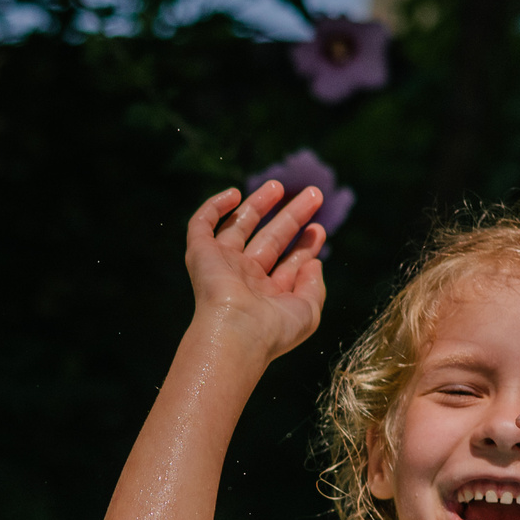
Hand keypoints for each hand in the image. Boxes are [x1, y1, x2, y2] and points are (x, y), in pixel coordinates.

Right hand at [183, 181, 326, 362]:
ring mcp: (223, 265)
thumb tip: (314, 262)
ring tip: (279, 185)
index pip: (288, 263)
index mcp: (268, 295)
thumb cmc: (273, 330)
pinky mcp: (200, 254)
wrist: (236, 334)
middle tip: (315, 194)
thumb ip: (314, 286)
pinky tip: (235, 194)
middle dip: (292, 217)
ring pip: (240, 226)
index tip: (319, 229)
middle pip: (270, 239)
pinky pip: (202, 224)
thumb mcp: (308, 311)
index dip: (305, 245)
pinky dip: (214, 206)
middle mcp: (245, 279)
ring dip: (259, 204)